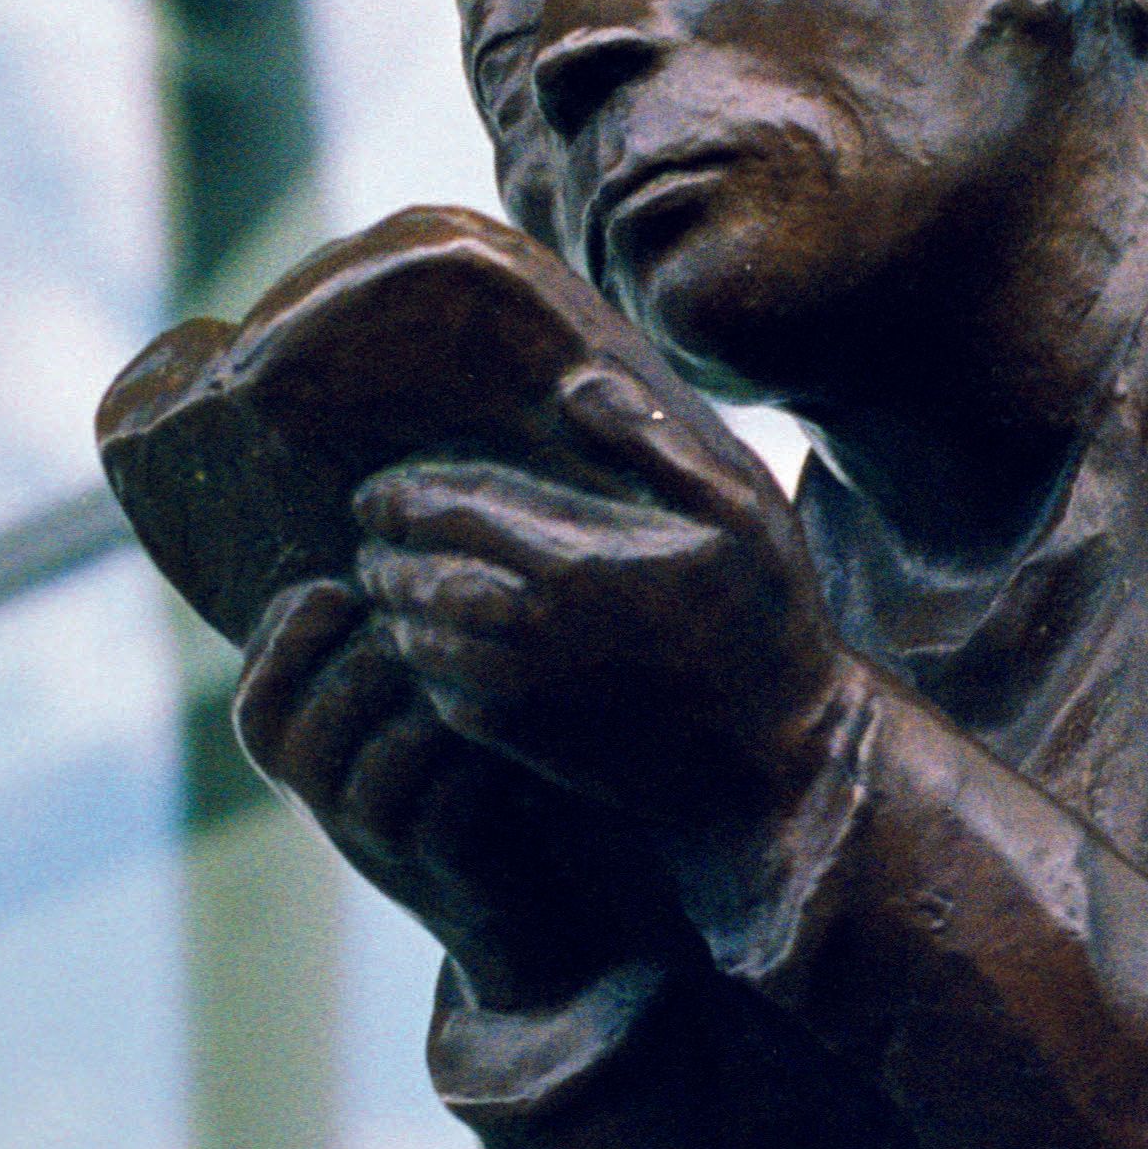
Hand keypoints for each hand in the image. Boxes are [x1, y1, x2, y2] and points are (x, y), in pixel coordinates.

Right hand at [230, 575, 675, 1010]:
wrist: (521, 892)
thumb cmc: (464, 763)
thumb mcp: (403, 699)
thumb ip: (377, 632)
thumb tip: (383, 520)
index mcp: (295, 752)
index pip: (255, 694)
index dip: (287, 635)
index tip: (340, 591)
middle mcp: (316, 803)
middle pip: (302, 725)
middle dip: (366, 660)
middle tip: (423, 625)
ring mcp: (371, 842)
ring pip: (373, 760)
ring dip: (423, 703)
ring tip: (468, 665)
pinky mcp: (436, 869)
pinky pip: (440, 800)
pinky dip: (472, 753)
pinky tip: (507, 722)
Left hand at [347, 364, 862, 857]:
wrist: (775, 761)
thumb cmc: (766, 626)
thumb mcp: (743, 514)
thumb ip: (656, 444)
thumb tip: (573, 387)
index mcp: (572, 560)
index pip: (444, 509)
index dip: (397, 496)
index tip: (379, 492)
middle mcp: (529, 627)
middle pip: (410, 574)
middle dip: (382, 553)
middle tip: (372, 539)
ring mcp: (519, 691)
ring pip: (413, 639)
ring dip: (394, 609)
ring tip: (392, 588)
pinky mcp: (521, 742)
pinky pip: (438, 697)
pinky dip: (421, 667)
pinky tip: (433, 648)